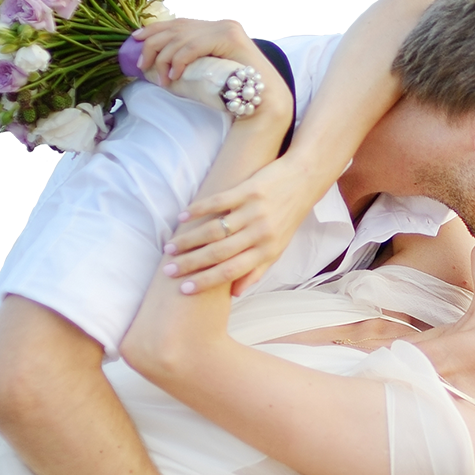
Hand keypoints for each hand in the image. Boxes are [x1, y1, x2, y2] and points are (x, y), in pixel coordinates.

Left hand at [132, 19, 253, 87]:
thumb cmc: (235, 93)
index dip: (154, 29)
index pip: (178, 24)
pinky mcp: (230, 38)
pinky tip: (173, 75)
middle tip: (141, 65)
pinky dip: (180, 60)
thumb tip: (161, 70)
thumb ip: (190, 66)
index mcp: (213, 31)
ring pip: (182, 39)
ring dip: (164, 59)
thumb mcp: (205, 74)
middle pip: (176, 29)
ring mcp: (225, 30)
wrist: (263, 101)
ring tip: (160, 79)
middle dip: (153, 45)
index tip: (135, 39)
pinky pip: (195, 46)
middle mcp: (218, 25)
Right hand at [160, 157, 314, 295]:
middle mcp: (260, 233)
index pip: (231, 272)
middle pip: (218, 253)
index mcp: (266, 251)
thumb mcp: (277, 249)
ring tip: (170, 247)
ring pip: (214, 230)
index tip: (184, 289)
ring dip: (189, 240)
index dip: (206, 282)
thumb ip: (256, 271)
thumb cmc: (288, 217)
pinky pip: (218, 202)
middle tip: (169, 270)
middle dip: (190, 264)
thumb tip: (235, 295)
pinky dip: (198, 210)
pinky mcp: (249, 190)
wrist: (304, 179)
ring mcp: (254, 211)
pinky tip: (182, 217)